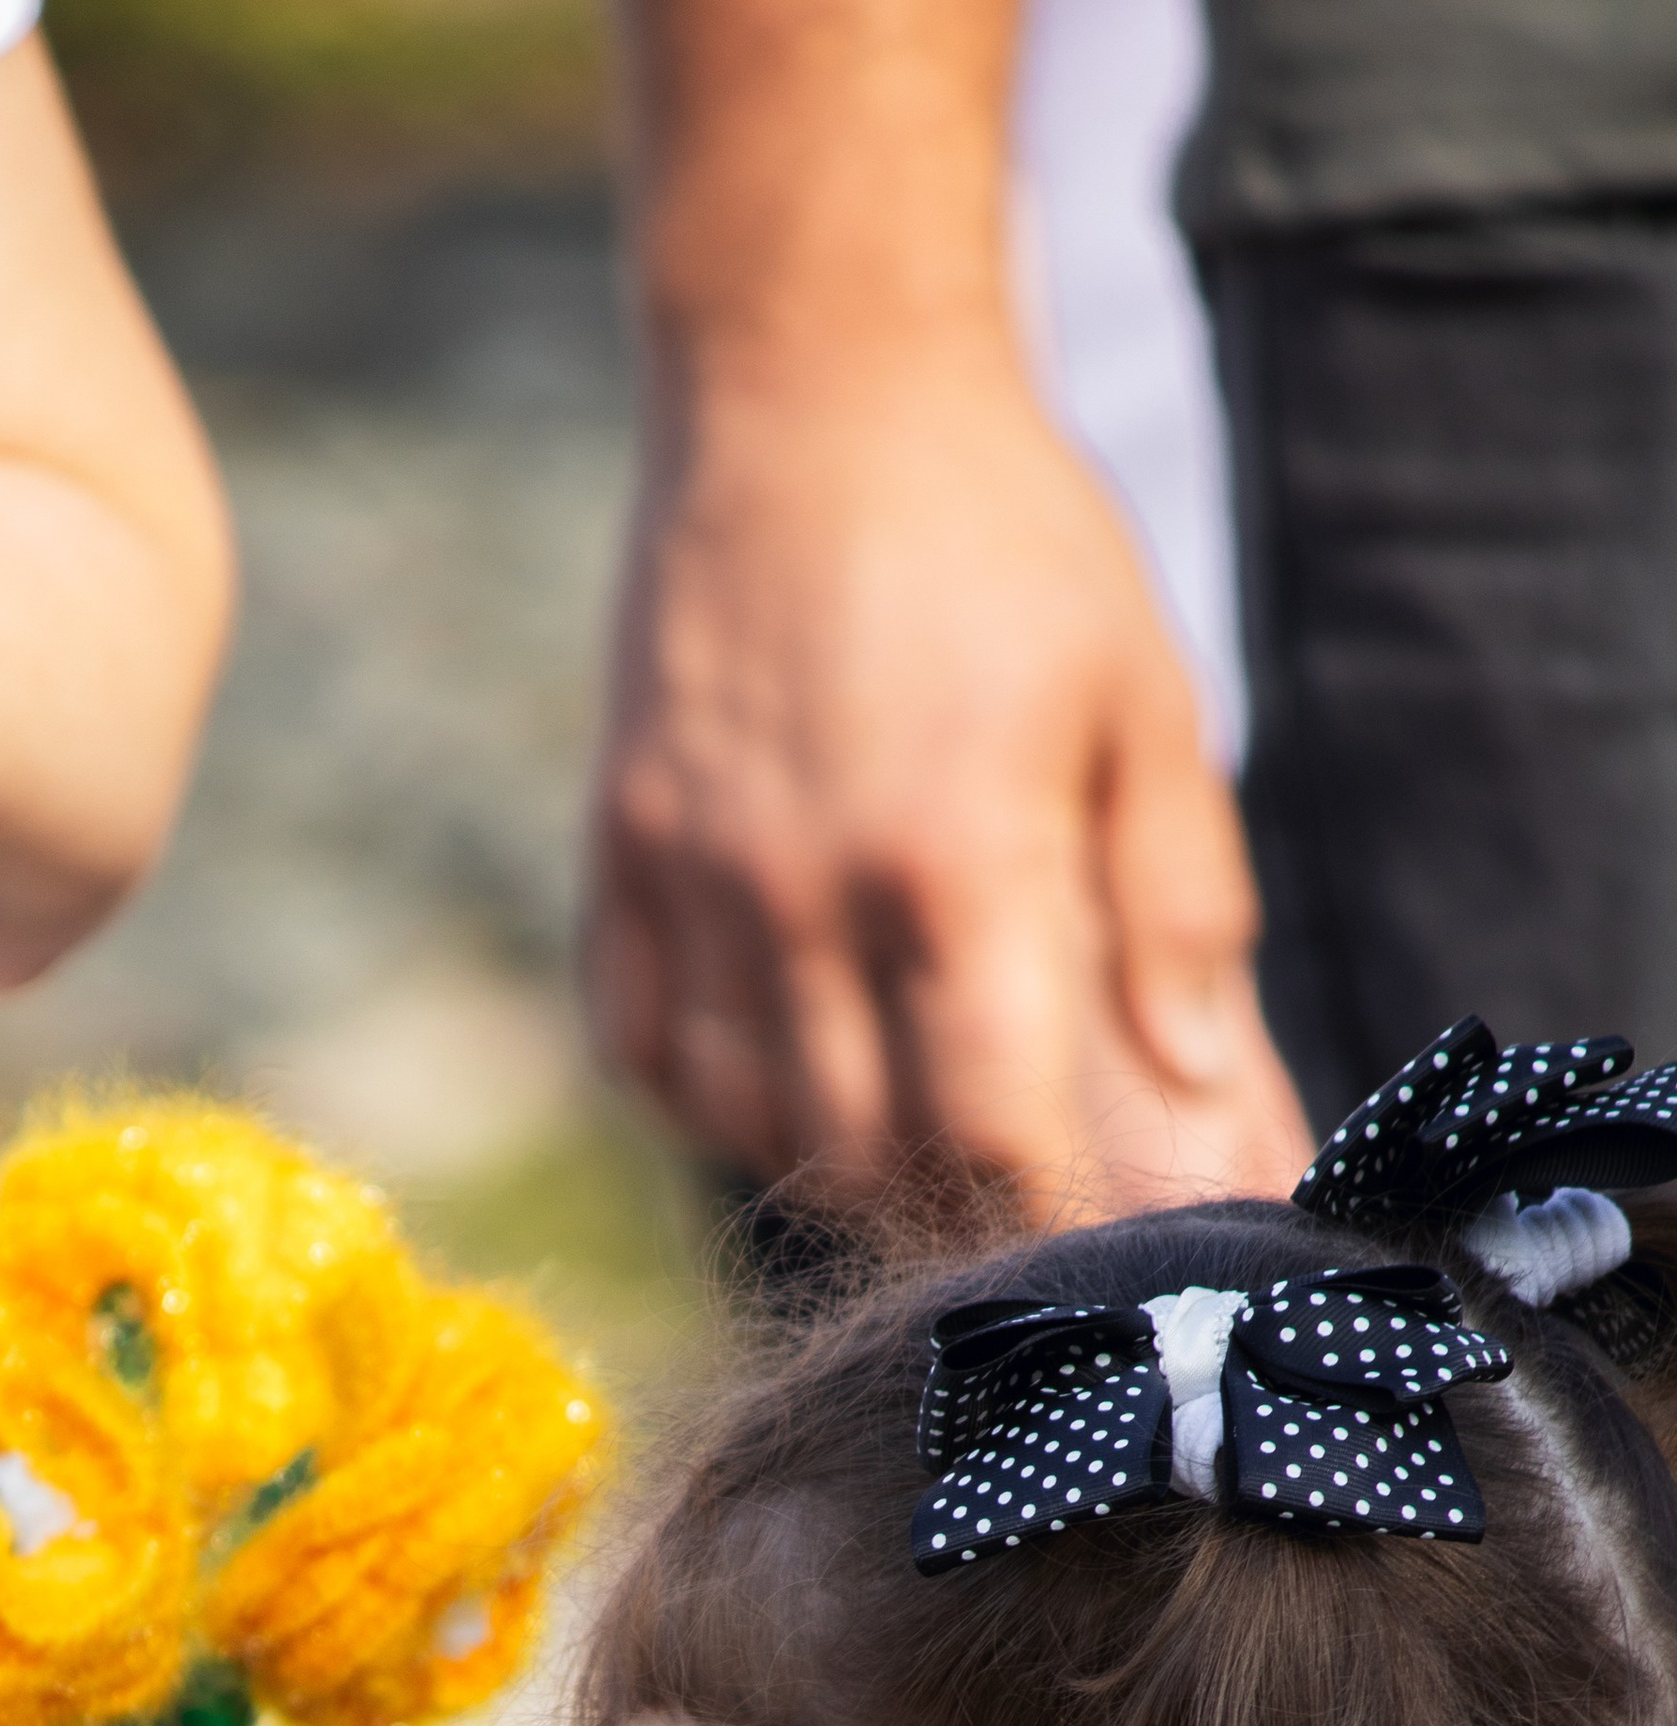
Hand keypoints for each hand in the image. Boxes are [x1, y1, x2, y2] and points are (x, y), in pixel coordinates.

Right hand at [588, 345, 1310, 1214]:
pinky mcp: (620, 850)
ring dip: (824, 1164)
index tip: (1079, 1240)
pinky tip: (776, 1080)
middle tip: (996, 1207)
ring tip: (896, 1152)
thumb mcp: (1144, 706)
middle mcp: (808, 887)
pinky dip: (708, 1098)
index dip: (1036, 1214)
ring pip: (742, 1118)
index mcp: (959, 857)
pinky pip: (643, 1048)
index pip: (987, 1129)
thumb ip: (1177, 909)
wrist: (811, 393)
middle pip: (858, 1151)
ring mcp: (696, 874)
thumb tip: (1198, 1086)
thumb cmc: (1008, 546)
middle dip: (938, 1210)